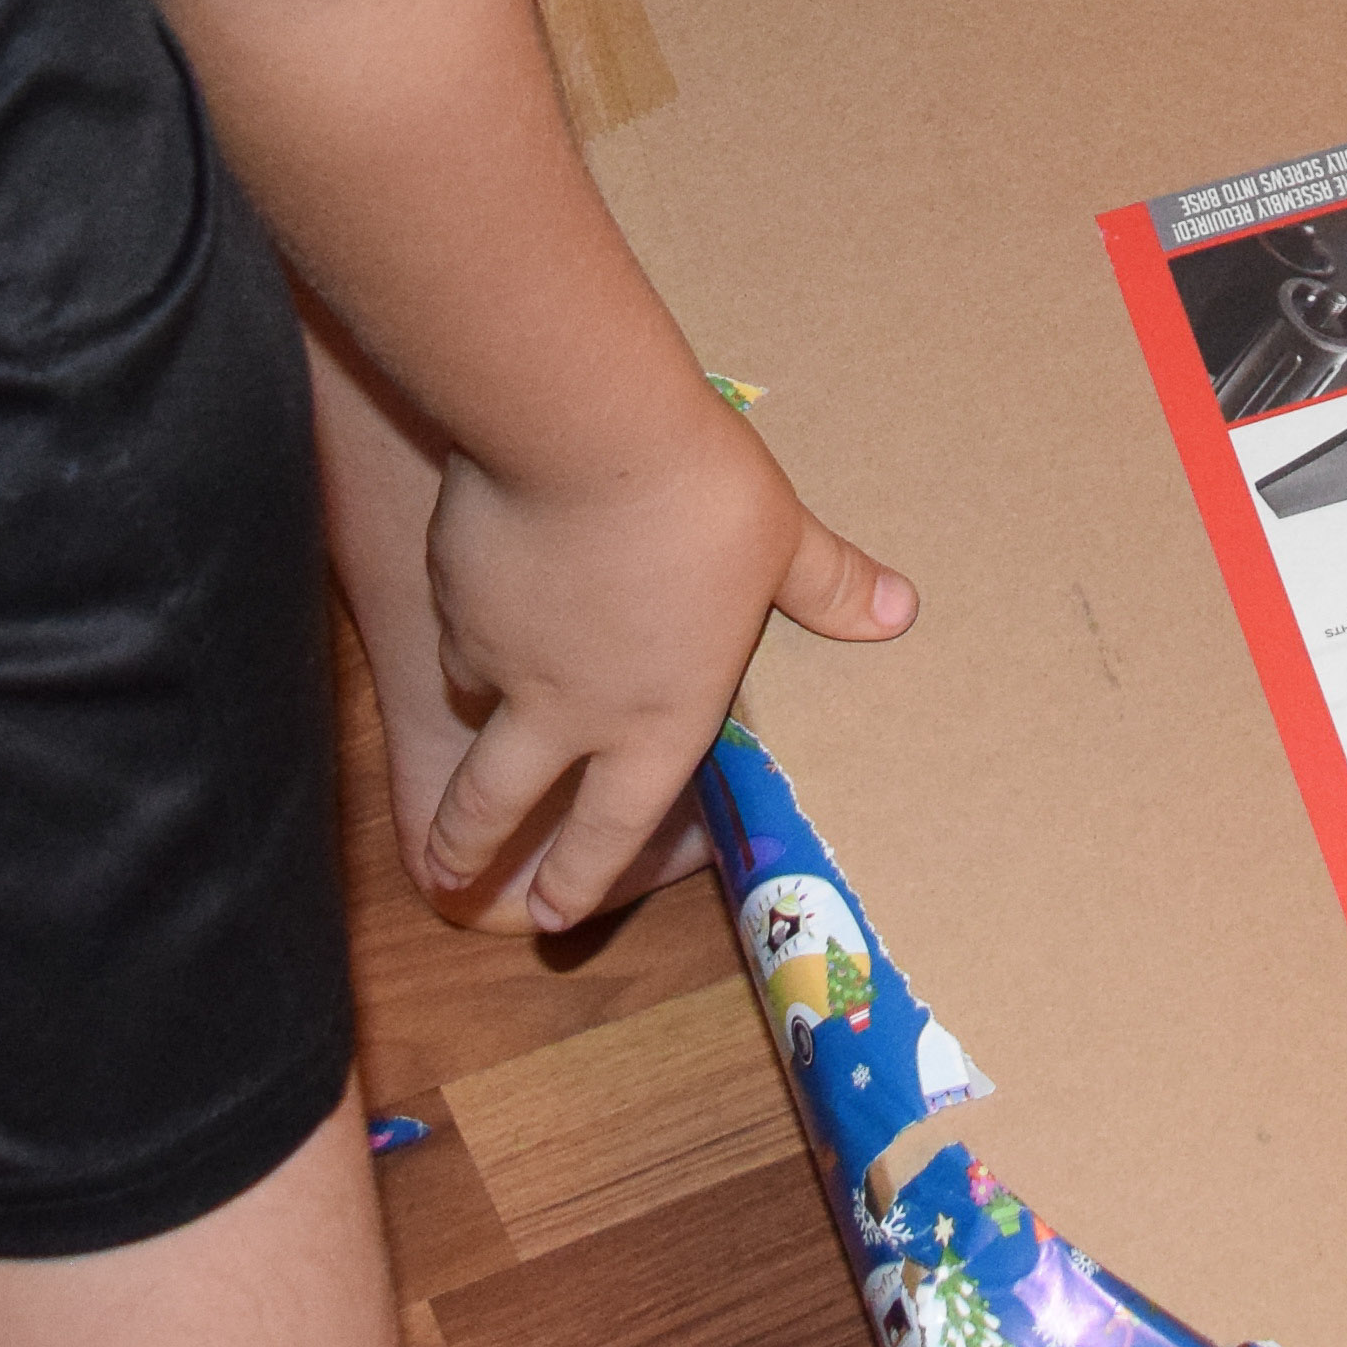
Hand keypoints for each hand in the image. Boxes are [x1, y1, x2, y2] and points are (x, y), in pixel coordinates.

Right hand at [407, 400, 912, 931]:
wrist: (584, 431)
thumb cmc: (701, 499)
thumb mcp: (782, 543)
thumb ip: (831, 587)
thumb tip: (899, 609)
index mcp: (658, 719)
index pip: (614, 828)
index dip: (582, 877)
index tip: (556, 914)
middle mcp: (570, 709)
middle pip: (496, 805)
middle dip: (466, 849)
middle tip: (447, 877)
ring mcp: (502, 656)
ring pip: (471, 707)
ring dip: (471, 718)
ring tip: (467, 713)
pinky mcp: (456, 596)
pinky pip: (455, 624)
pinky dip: (464, 621)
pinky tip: (475, 589)